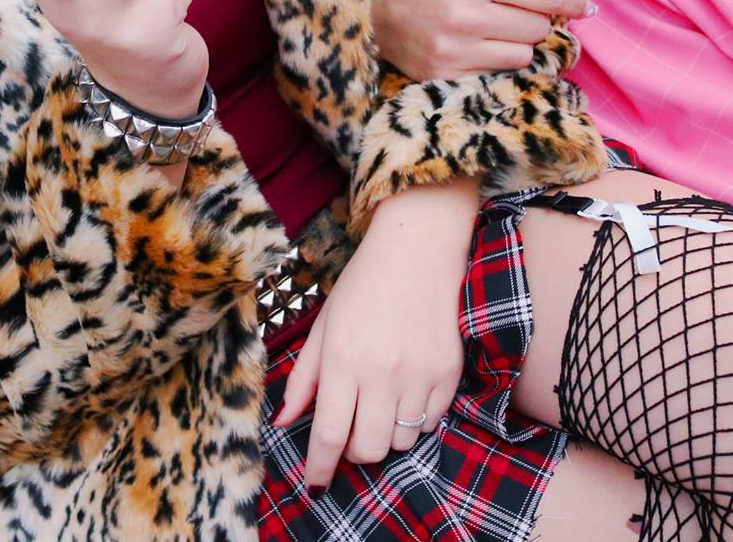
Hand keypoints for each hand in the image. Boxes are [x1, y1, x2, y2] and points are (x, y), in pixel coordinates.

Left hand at [271, 180, 477, 485]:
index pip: (329, 434)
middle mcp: (381, 372)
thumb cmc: (362, 286)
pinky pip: (430, 424)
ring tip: (380, 400)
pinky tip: (406, 390)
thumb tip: (284, 422)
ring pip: (400, 442)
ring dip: (385, 433)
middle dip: (354, 451)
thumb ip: (303, 378)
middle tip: (350, 426)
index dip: (320, 467)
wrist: (417, 250)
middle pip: (368, 449)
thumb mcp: (323, 327)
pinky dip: (416, 420)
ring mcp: (419, 375)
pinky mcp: (448, 374)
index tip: (315, 483)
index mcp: (343, 359)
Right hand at [370, 0, 594, 80]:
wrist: (377, 9)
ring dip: (520, 39)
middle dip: (538, 17)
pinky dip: (500, 56)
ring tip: (495, 26)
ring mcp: (455, 47)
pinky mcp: (447, 74)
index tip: (584, 3)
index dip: (572, 0)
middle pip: (539, 26)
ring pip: (525, 52)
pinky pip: (502, 70)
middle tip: (519, 9)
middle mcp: (466, 11)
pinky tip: (479, 43)